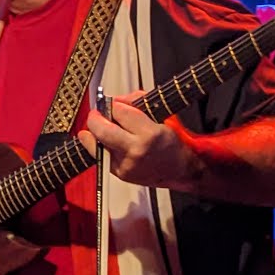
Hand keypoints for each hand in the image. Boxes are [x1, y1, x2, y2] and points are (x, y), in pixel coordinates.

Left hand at [79, 91, 200, 191]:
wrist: (180, 171)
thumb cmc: (172, 143)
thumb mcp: (163, 116)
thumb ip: (137, 102)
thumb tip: (115, 100)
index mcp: (150, 134)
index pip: (120, 112)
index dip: (114, 105)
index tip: (113, 104)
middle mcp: (136, 150)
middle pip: (101, 130)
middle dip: (95, 118)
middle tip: (96, 114)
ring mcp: (125, 164)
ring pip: (95, 144)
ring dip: (94, 132)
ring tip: (100, 127)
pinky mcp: (119, 174)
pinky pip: (99, 156)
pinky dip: (98, 146)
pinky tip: (104, 141)